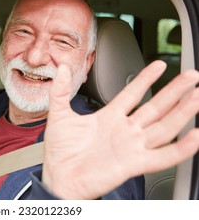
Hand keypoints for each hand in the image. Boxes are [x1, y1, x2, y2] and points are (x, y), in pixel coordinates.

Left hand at [43, 60, 198, 199]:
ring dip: (182, 112)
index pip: (132, 93)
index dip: (146, 78)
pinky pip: (163, 156)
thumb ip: (61, 91)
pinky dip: (181, 148)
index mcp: (108, 117)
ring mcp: (131, 147)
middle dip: (174, 91)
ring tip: (197, 96)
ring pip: (164, 127)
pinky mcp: (133, 164)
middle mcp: (124, 131)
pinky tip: (195, 136)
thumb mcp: (59, 116)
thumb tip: (63, 68)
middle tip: (192, 75)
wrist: (58, 178)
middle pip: (155, 107)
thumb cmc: (60, 152)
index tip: (159, 64)